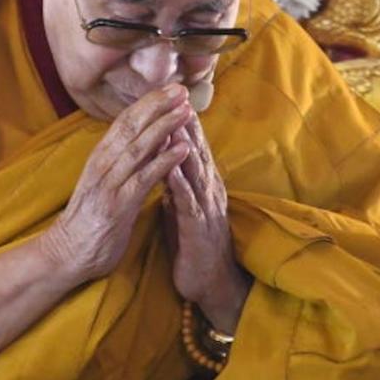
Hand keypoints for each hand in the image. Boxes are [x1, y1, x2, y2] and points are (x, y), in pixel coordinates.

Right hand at [45, 85, 191, 282]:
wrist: (67, 253)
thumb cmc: (90, 219)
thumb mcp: (105, 182)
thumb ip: (124, 162)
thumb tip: (148, 140)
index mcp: (101, 156)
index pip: (125, 121)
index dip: (149, 102)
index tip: (170, 87)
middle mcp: (103, 163)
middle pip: (132, 126)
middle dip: (158, 105)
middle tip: (181, 88)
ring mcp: (110, 183)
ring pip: (139, 146)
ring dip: (165, 126)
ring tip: (186, 111)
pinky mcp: (119, 204)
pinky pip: (145, 177)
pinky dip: (165, 160)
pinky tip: (183, 148)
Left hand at [163, 114, 249, 333]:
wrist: (212, 285)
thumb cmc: (194, 247)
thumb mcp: (182, 210)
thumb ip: (176, 187)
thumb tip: (166, 166)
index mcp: (203, 185)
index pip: (192, 146)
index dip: (182, 120)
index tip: (169, 96)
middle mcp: (208, 191)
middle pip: (195, 150)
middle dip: (185, 122)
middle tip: (174, 94)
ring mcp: (206, 208)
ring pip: (194, 171)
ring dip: (184, 146)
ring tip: (173, 121)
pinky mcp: (198, 229)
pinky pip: (188, 203)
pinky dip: (179, 184)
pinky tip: (170, 169)